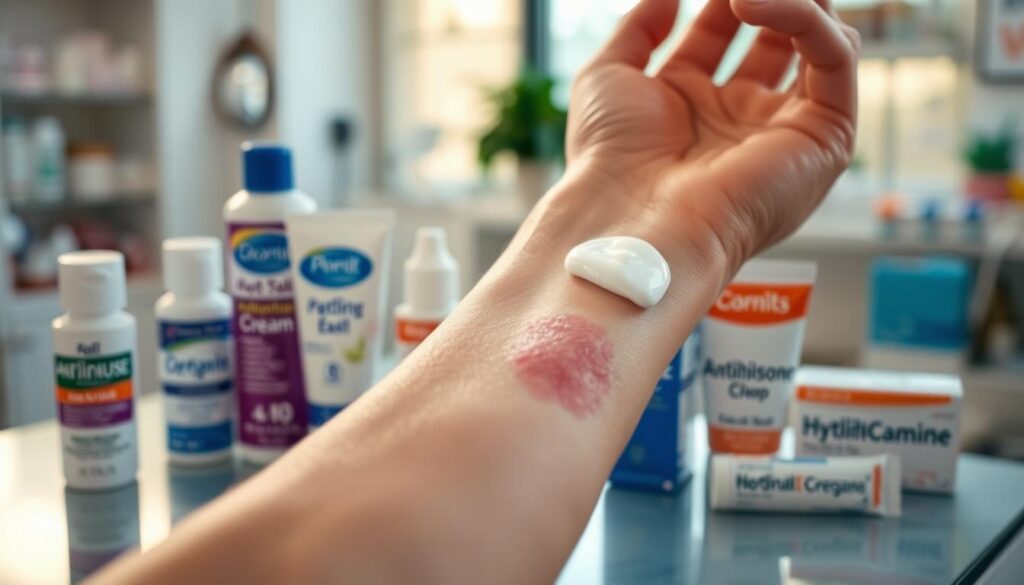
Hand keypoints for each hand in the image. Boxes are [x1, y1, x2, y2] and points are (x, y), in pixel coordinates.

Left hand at [564, 0, 858, 272]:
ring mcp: (784, 128)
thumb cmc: (610, 160)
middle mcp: (742, 116)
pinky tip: (755, 3)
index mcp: (693, 104)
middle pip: (778, 31)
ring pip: (821, 38)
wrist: (632, 216)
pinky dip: (806, 18)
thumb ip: (639, 27)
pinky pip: (837, 58)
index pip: (722, 27)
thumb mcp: (608, 76)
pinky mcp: (823, 138)